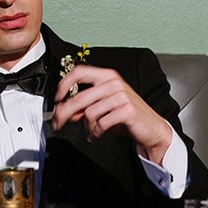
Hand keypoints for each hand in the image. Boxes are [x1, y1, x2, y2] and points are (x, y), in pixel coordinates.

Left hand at [50, 63, 173, 161]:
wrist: (150, 128)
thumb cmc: (126, 116)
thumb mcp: (103, 108)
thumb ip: (84, 106)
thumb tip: (64, 110)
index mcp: (107, 76)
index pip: (79, 72)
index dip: (64, 84)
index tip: (56, 97)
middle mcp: (114, 83)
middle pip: (80, 97)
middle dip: (64, 113)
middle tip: (57, 124)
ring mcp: (121, 95)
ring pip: (89, 113)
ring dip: (86, 127)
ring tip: (91, 132)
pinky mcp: (127, 110)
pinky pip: (101, 123)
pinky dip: (95, 132)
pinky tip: (96, 135)